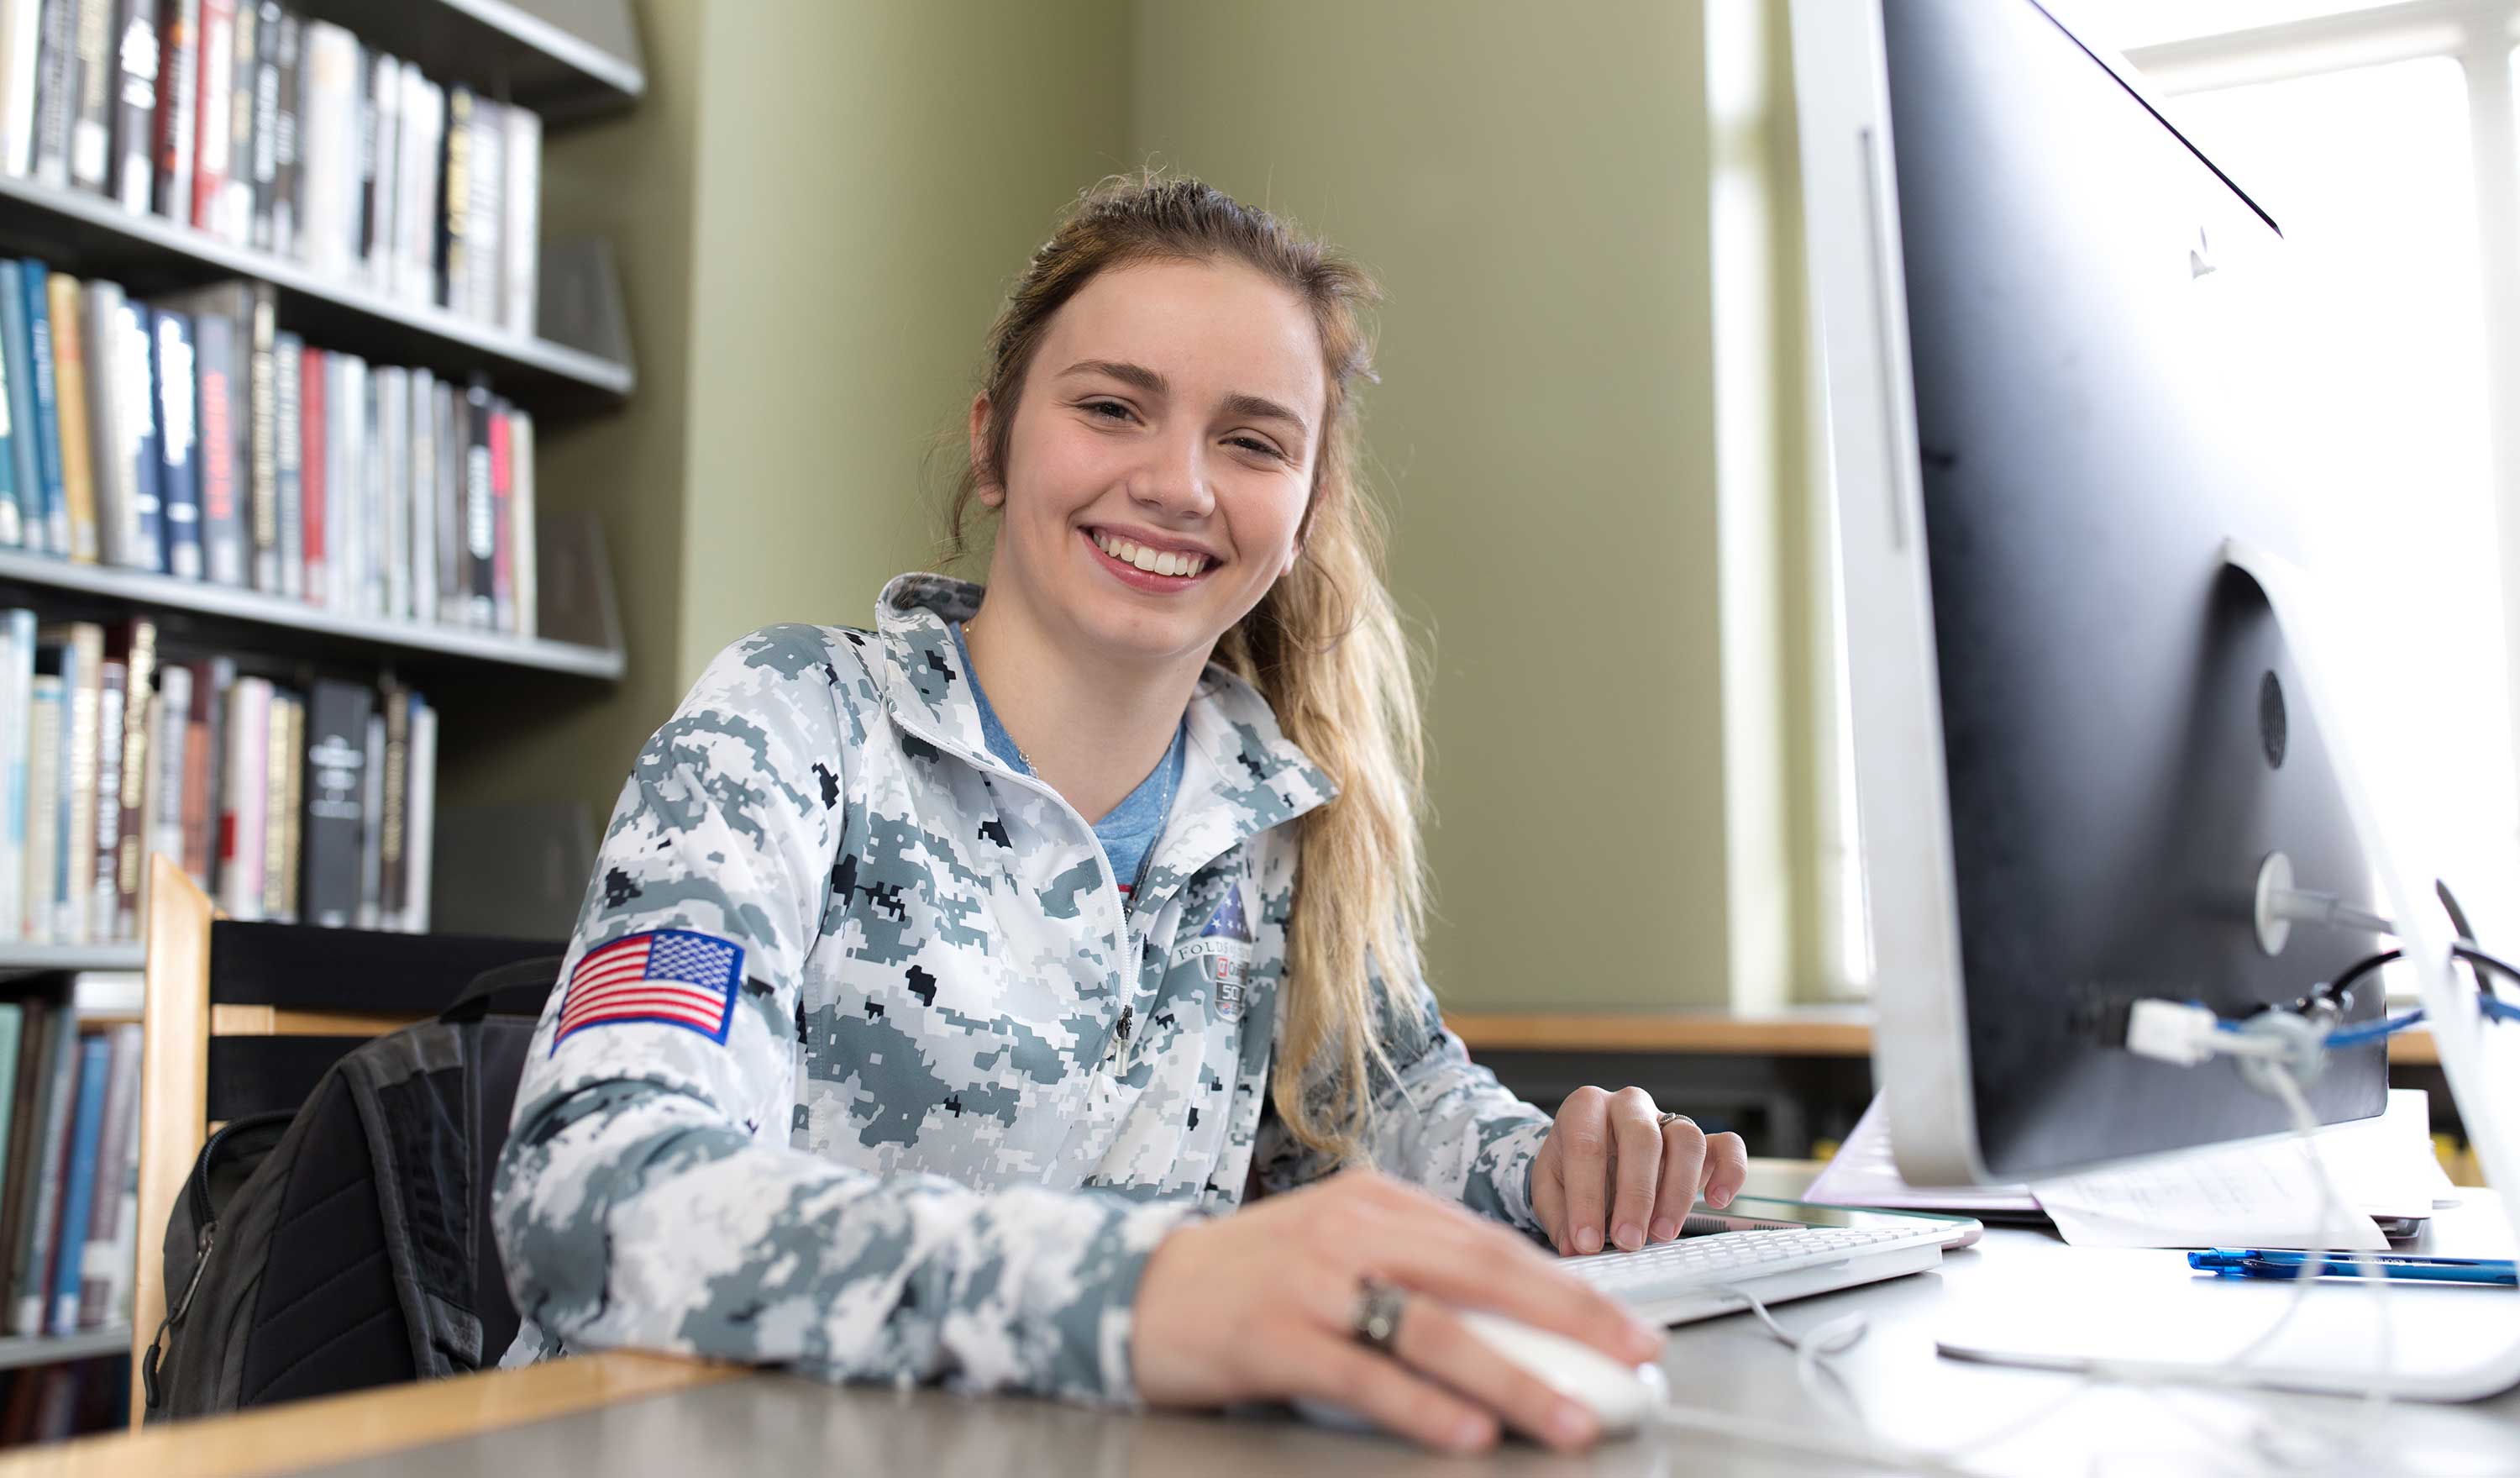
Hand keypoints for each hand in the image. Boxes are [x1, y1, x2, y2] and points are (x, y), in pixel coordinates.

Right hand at [1131, 1167, 1664, 1454]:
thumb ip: (1413, 1265)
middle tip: (1632, 1357)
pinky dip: (1424, 1407)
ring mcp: (1312, 1283)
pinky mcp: (1276, 1338)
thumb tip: (1518, 1313)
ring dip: (1512, 1380)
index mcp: (1375, 1201)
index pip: (1492, 1243)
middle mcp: (1350, 1231)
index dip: (1568, 1285)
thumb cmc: (1250, 1276)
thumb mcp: (1337, 1245)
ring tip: (1568, 1418)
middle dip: (1570, 1318)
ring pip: (1434, 1330)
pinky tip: (1469, 1432)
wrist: (1137, 1288)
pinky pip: (1366, 1376)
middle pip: (1482, 1275)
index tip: (1627, 1324)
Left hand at [1531, 1087, 1749, 1255]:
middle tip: (1628, 1241)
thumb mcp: (1550, 1188)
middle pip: (1641, 1138)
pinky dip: (1730, 1171)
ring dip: (1678, 1190)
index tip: (1586, 1241)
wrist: (1594, 1156)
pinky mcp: (1702, 1141)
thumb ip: (1559, 1215)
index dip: (1585, 1197)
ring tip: (1662, 1234)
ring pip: (1686, 1139)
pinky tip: (1717, 1201)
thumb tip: (1576, 1247)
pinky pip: (1727, 1145)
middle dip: (1635, 1195)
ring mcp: (1668, 1119)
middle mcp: (1629, 1105)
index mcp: (1585, 1107)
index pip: (1586, 1145)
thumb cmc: (1571, 1170)